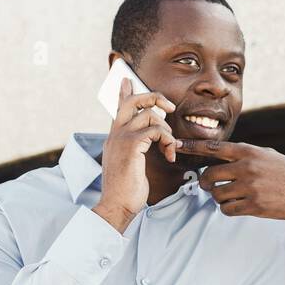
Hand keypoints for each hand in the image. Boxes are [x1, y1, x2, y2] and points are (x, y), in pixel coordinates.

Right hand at [93, 85, 181, 230]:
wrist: (117, 205)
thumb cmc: (126, 189)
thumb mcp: (130, 164)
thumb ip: (136, 149)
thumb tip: (148, 141)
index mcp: (114, 137)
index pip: (118, 107)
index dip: (124, 92)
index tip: (127, 79)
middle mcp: (116, 134)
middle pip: (133, 101)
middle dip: (154, 97)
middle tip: (169, 107)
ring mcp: (121, 138)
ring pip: (149, 115)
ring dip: (167, 130)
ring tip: (169, 147)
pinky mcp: (131, 146)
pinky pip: (156, 131)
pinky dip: (168, 140)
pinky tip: (168, 155)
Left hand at [184, 141, 284, 223]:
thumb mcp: (267, 154)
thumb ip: (244, 154)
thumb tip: (222, 155)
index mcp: (248, 151)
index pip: (213, 147)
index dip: (192, 147)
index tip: (176, 145)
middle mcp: (247, 167)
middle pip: (209, 175)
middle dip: (206, 183)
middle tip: (209, 186)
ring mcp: (250, 187)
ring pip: (217, 195)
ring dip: (219, 198)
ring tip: (230, 196)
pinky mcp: (254, 205)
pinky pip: (227, 209)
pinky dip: (228, 209)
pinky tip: (237, 206)